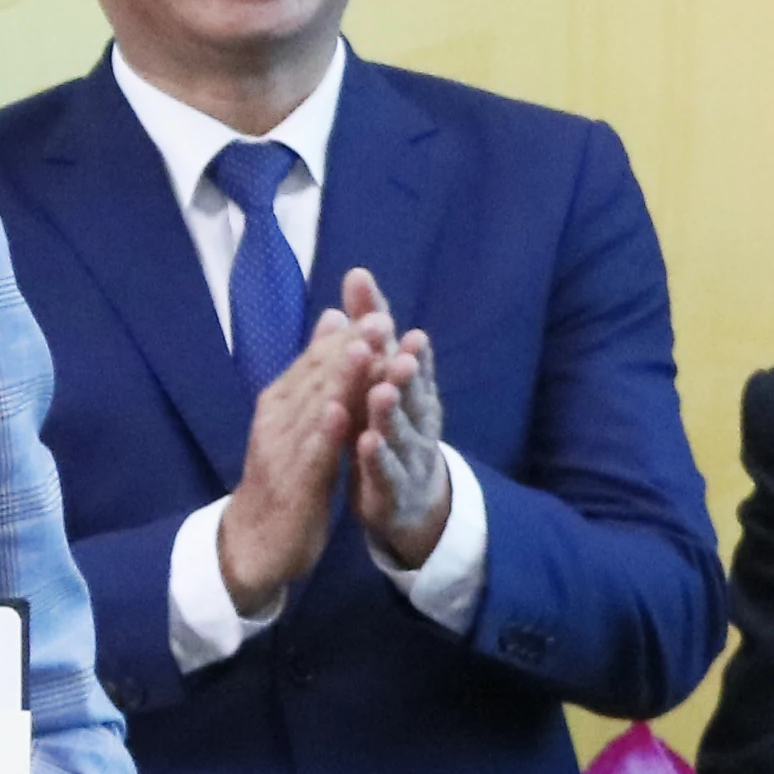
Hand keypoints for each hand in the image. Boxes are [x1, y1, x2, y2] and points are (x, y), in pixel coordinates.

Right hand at [213, 307, 383, 613]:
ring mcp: (282, 449)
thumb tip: (334, 317)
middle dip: (349, 348)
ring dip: (339, 381)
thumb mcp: (298, 418)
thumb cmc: (283, 473)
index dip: (347, 337)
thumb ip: (315, 370)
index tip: (375, 309)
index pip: (316, 361)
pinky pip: (309, 454)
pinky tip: (340, 414)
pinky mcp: (292, 484)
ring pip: (315, 409)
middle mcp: (278, 418)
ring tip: (363, 352)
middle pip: (317, 378)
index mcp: (281, 400)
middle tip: (378, 320)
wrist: (253, 540)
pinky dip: (323, 432)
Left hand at [340, 273, 451, 568]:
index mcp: (411, 387)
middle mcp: (416, 416)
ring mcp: (408, 453)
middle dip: (407, 371)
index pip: (404, 355)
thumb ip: (367, 331)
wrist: (407, 498)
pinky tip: (367, 442)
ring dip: (391, 411)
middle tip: (403, 352)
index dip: (399, 338)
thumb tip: (357, 275)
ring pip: (400, 430)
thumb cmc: (389, 424)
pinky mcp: (393, 486)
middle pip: (411, 391)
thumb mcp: (377, 376)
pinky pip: (385, 470)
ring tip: (382, 391)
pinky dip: (378, 457)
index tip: (393, 316)